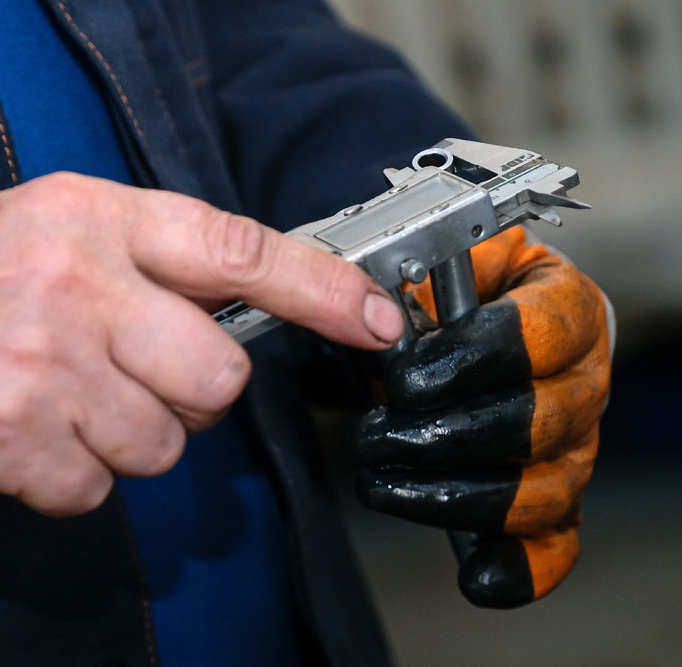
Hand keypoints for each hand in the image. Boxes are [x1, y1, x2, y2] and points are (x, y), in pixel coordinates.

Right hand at [0, 172, 402, 515]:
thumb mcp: (61, 226)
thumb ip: (153, 258)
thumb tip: (242, 309)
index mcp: (100, 220)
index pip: (236, 249)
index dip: (317, 287)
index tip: (372, 318)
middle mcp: (81, 286)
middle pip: (215, 379)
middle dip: (193, 398)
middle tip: (139, 379)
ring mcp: (49, 364)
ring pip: (161, 446)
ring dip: (125, 439)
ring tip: (68, 402)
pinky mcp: (18, 437)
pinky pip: (99, 489)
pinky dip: (74, 477)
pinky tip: (34, 435)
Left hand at [355, 226, 610, 607]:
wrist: (465, 322)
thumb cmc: (451, 291)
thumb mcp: (434, 262)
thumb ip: (414, 281)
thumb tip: (383, 325)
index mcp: (564, 308)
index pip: (541, 335)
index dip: (474, 358)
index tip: (407, 379)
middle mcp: (582, 381)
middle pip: (536, 423)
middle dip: (444, 436)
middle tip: (375, 434)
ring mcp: (572, 444)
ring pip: (539, 489)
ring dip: (449, 496)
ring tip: (379, 484)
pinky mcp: (553, 495)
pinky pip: (553, 542)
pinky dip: (519, 566)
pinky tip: (476, 577)